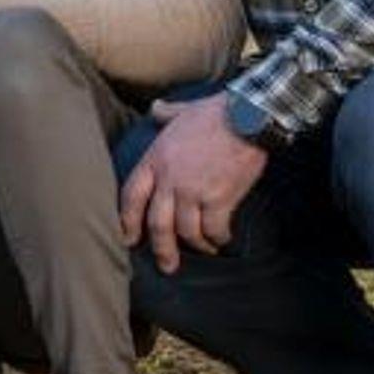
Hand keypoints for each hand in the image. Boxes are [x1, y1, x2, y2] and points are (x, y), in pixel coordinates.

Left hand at [118, 92, 266, 274]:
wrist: (247, 115)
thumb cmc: (214, 112)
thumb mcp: (180, 111)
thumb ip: (164, 113)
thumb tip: (155, 108)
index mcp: (155, 159)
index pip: (131, 196)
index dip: (127, 220)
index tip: (128, 238)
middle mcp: (170, 179)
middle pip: (157, 223)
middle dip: (161, 248)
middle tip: (167, 266)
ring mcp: (193, 190)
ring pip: (185, 230)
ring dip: (196, 244)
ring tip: (205, 248)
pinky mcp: (219, 197)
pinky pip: (213, 228)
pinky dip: (218, 238)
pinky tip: (223, 239)